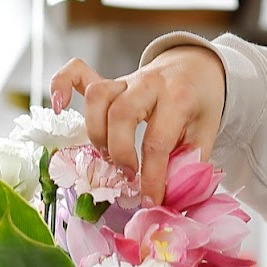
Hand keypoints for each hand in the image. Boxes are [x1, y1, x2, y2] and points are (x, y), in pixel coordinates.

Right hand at [49, 46, 225, 205]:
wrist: (196, 66)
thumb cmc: (200, 101)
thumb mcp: (206, 131)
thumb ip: (190, 160)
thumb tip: (174, 195)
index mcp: (178, 97)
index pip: (157, 142)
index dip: (151, 177)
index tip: (150, 200)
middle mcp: (149, 84)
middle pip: (120, 114)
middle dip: (120, 152)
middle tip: (127, 175)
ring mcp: (126, 79)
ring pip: (98, 98)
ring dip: (96, 132)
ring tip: (107, 155)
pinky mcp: (110, 79)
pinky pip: (78, 73)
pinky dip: (62, 85)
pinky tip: (59, 107)